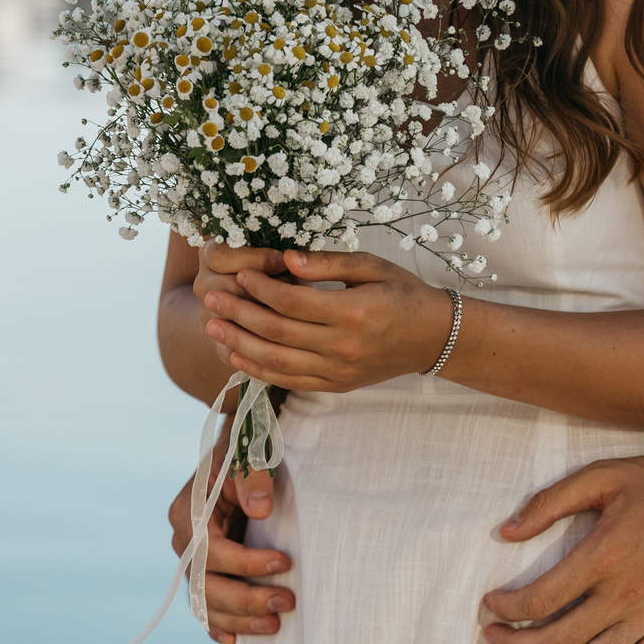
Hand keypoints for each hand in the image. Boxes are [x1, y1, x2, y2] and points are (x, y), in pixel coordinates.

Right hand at [167, 458, 293, 643]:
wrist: (240, 454)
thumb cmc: (246, 451)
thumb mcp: (251, 454)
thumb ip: (253, 477)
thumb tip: (260, 510)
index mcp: (188, 509)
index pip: (211, 549)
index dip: (245, 562)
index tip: (284, 562)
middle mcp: (183, 539)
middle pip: (205, 583)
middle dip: (246, 599)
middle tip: (286, 602)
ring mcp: (190, 560)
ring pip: (204, 602)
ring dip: (238, 619)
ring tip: (275, 625)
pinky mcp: (202, 572)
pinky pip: (204, 607)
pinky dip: (218, 627)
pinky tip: (237, 643)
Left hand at [200, 247, 451, 392]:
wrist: (433, 337)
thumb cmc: (404, 293)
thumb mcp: (373, 266)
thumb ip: (330, 262)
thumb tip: (286, 258)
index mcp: (353, 313)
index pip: (292, 303)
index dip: (260, 288)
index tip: (239, 273)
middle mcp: (343, 347)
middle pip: (277, 332)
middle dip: (239, 314)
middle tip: (211, 298)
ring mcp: (338, 371)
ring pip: (276, 361)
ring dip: (240, 343)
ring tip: (212, 325)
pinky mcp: (335, 385)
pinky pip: (289, 381)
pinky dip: (259, 370)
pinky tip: (236, 354)